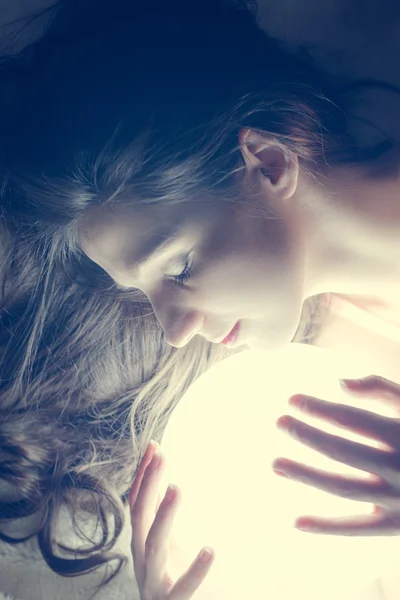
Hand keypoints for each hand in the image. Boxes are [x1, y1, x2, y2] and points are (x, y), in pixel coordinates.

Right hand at [128, 440, 214, 598]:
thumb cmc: (172, 581)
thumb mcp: (166, 544)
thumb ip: (161, 514)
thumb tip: (162, 477)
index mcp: (142, 544)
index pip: (137, 502)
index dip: (143, 474)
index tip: (154, 445)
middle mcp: (142, 561)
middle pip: (140, 517)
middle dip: (149, 484)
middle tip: (162, 456)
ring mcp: (154, 584)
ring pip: (154, 547)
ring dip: (164, 516)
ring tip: (177, 489)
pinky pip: (182, 589)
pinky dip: (195, 570)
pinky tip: (211, 550)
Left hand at [272, 375, 399, 535]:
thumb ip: (380, 387)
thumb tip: (339, 383)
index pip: (352, 418)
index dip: (319, 408)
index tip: (291, 399)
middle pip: (343, 451)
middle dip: (308, 435)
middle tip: (280, 422)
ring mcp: (399, 498)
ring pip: (345, 488)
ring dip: (308, 475)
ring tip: (276, 463)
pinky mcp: (398, 525)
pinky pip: (359, 528)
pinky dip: (329, 527)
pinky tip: (296, 522)